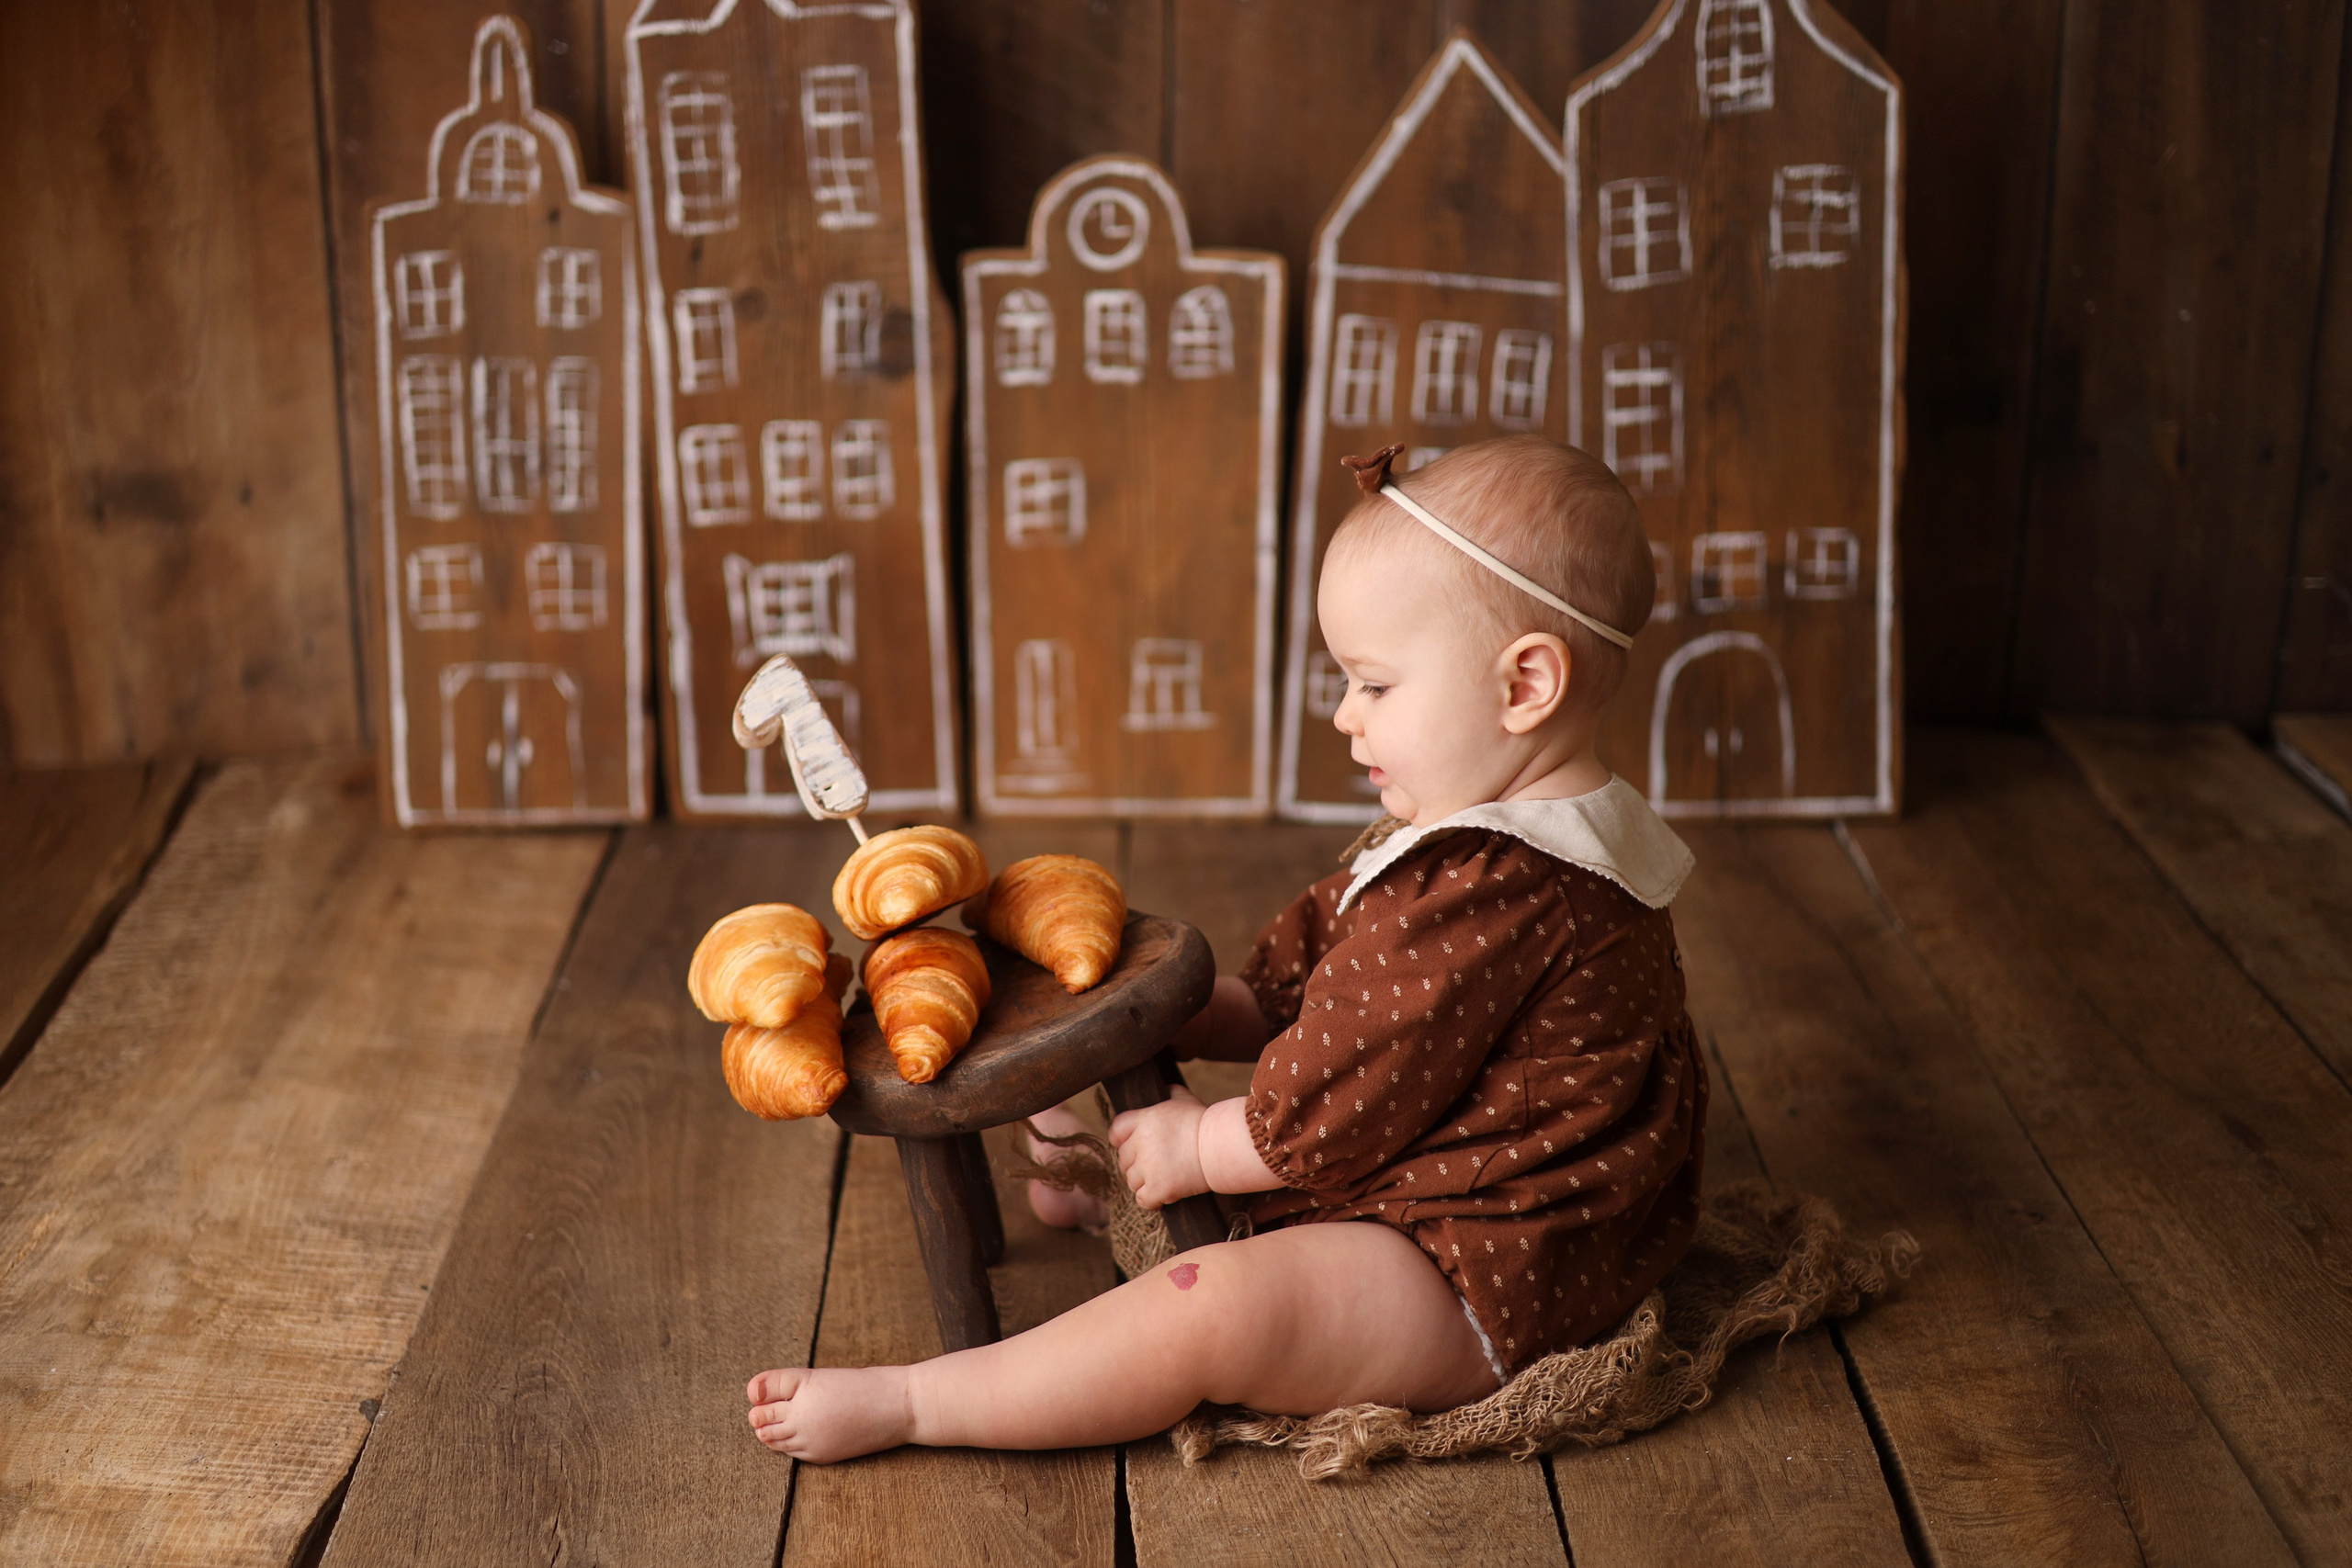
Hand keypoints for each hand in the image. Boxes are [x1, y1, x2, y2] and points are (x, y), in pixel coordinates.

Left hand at [1106, 1089, 1207, 1208]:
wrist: (1222, 1146)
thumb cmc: (1206, 1122)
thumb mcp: (1185, 1100)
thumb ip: (1169, 1093)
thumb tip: (1164, 1088)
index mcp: (1144, 1119)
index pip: (1116, 1130)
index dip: (1122, 1140)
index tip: (1133, 1146)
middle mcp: (1141, 1143)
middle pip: (1124, 1159)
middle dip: (1137, 1163)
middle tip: (1156, 1164)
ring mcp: (1148, 1167)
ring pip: (1132, 1181)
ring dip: (1145, 1182)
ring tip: (1164, 1178)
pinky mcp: (1158, 1188)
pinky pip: (1143, 1200)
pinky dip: (1152, 1200)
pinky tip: (1163, 1196)